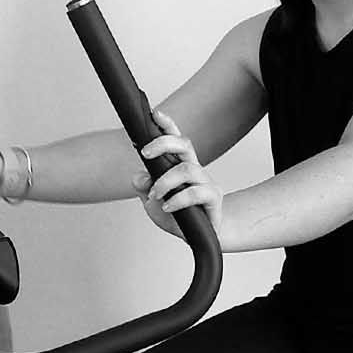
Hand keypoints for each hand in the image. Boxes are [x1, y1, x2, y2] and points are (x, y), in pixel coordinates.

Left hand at [130, 111, 223, 240]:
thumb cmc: (178, 216)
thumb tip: (139, 176)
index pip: (175, 140)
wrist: (200, 238)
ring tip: (155, 195)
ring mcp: (206, 182)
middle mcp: (195, 169)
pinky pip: (197, 193)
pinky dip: (178, 200)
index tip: (155, 114)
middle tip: (145, 153)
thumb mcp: (153, 203)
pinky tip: (168, 207)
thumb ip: (144, 188)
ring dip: (165, 181)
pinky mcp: (213, 199)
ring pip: (187, 169)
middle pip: (185, 144)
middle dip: (163, 143)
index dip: (167, 125)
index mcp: (180, 166)